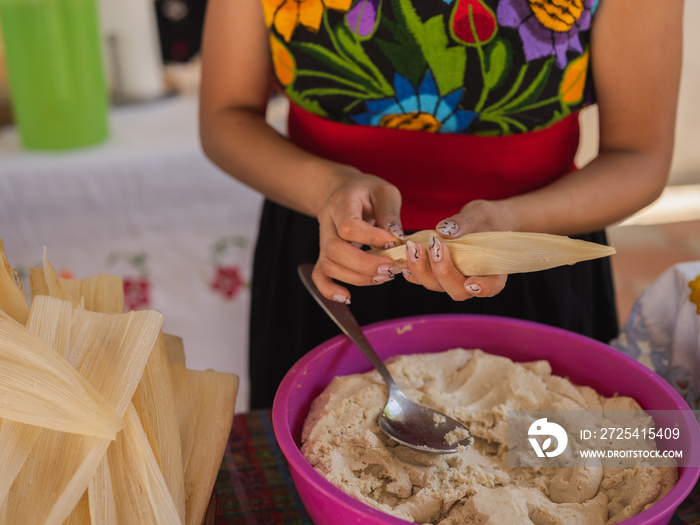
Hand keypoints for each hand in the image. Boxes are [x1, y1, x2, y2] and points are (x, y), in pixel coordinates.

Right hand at [312, 169, 405, 302]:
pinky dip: (329, 289)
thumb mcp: (384, 193)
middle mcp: (327, 222)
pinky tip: (346, 297)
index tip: (394, 244)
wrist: (344, 191)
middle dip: (365, 265)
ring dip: (358, 277)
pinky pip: (319, 275)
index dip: (372, 239)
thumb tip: (397, 239)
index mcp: (341, 202)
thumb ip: (390, 214)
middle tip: (391, 268)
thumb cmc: (367, 191)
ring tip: (385, 276)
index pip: (349, 226)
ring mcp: (323, 240)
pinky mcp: (324, 254)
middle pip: (336, 250)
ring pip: (329, 265)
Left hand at [403, 200, 514, 299]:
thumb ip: (465, 223)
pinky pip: (421, 279)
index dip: (483, 288)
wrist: (476, 222)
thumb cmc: (484, 219)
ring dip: (421, 270)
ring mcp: (451, 280)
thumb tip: (444, 231)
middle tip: (435, 246)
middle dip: (443, 272)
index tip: (470, 282)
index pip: (492, 286)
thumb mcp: (479, 214)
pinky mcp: (435, 275)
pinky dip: (411, 271)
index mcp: (492, 269)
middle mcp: (471, 280)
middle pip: (458, 290)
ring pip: (436, 286)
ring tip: (413, 247)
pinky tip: (404, 258)